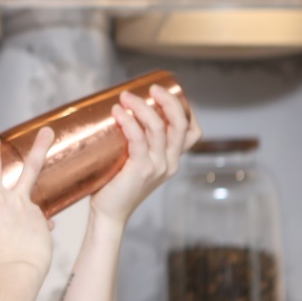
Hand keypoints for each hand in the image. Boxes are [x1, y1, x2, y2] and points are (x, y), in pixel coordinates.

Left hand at [89, 85, 202, 225]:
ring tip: (125, 97)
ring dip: (142, 106)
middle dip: (167, 100)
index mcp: (172, 159)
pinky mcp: (142, 170)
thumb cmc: (114, 184)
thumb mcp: (133, 162)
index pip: (192, 131)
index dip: (184, 109)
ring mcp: (158, 166)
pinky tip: (118, 112)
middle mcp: (170, 162)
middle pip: (180, 123)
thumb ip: (134, 143)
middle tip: (150, 87)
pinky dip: (129, 122)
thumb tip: (116, 109)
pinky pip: (139, 140)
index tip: (163, 94)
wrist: (109, 213)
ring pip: (158, 127)